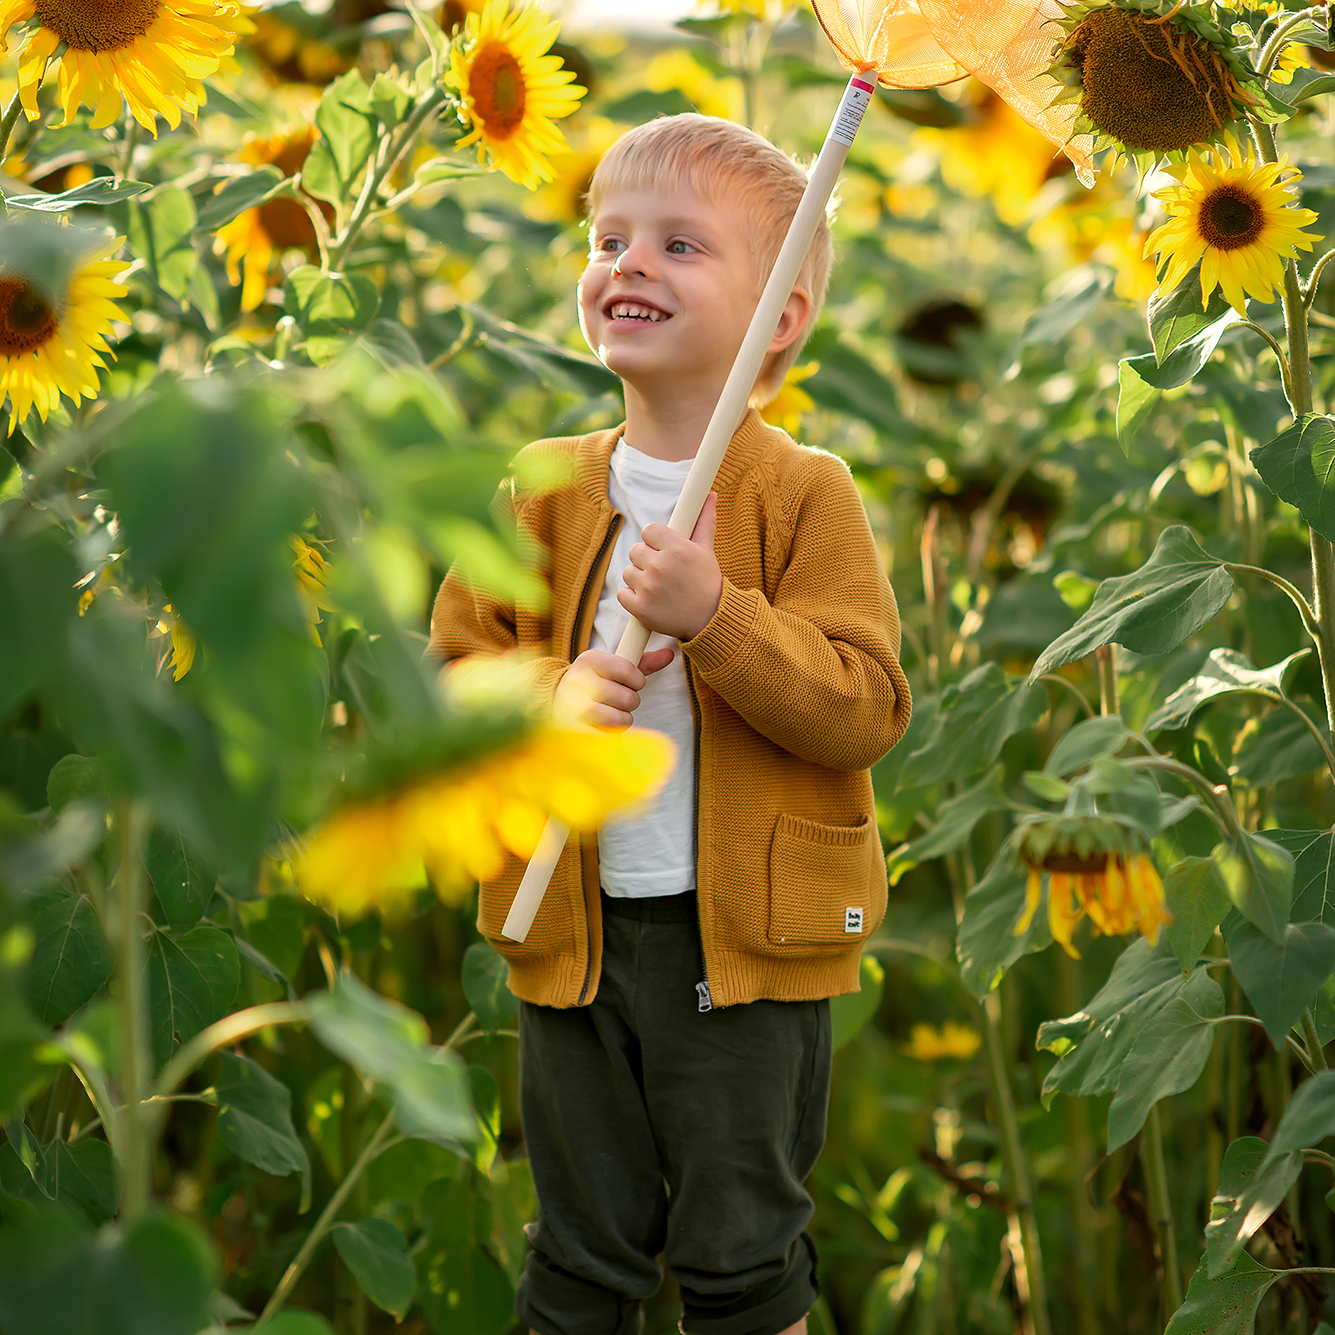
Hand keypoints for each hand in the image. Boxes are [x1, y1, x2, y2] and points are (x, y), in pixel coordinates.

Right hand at [553, 647, 674, 729]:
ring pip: (621, 719)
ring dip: (621, 720)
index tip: (630, 684)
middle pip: (628, 698)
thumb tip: (669, 654)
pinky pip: (608, 738)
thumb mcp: (613, 670)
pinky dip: (611, 736)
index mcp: (588, 661)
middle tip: (615, 702)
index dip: (637, 680)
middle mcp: (578, 682)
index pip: (628, 669)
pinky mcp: (572, 731)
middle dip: (629, 703)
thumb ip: (642, 663)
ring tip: (609, 714)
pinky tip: (600, 727)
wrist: (558, 705)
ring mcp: (573, 708)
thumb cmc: (594, 685)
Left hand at [618, 491, 722, 640]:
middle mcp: (661, 566)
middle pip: (635, 550)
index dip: (655, 541)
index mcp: (677, 548)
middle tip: (663, 573)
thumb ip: (704, 521)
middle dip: (646, 560)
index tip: (664, 552)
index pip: (648, 531)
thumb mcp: (706, 550)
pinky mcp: (640, 608)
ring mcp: (649, 588)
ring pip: (628, 571)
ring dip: (639, 579)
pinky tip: (650, 600)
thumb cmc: (707, 583)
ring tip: (659, 588)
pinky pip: (622, 593)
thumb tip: (709, 494)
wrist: (710, 620)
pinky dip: (632, 598)